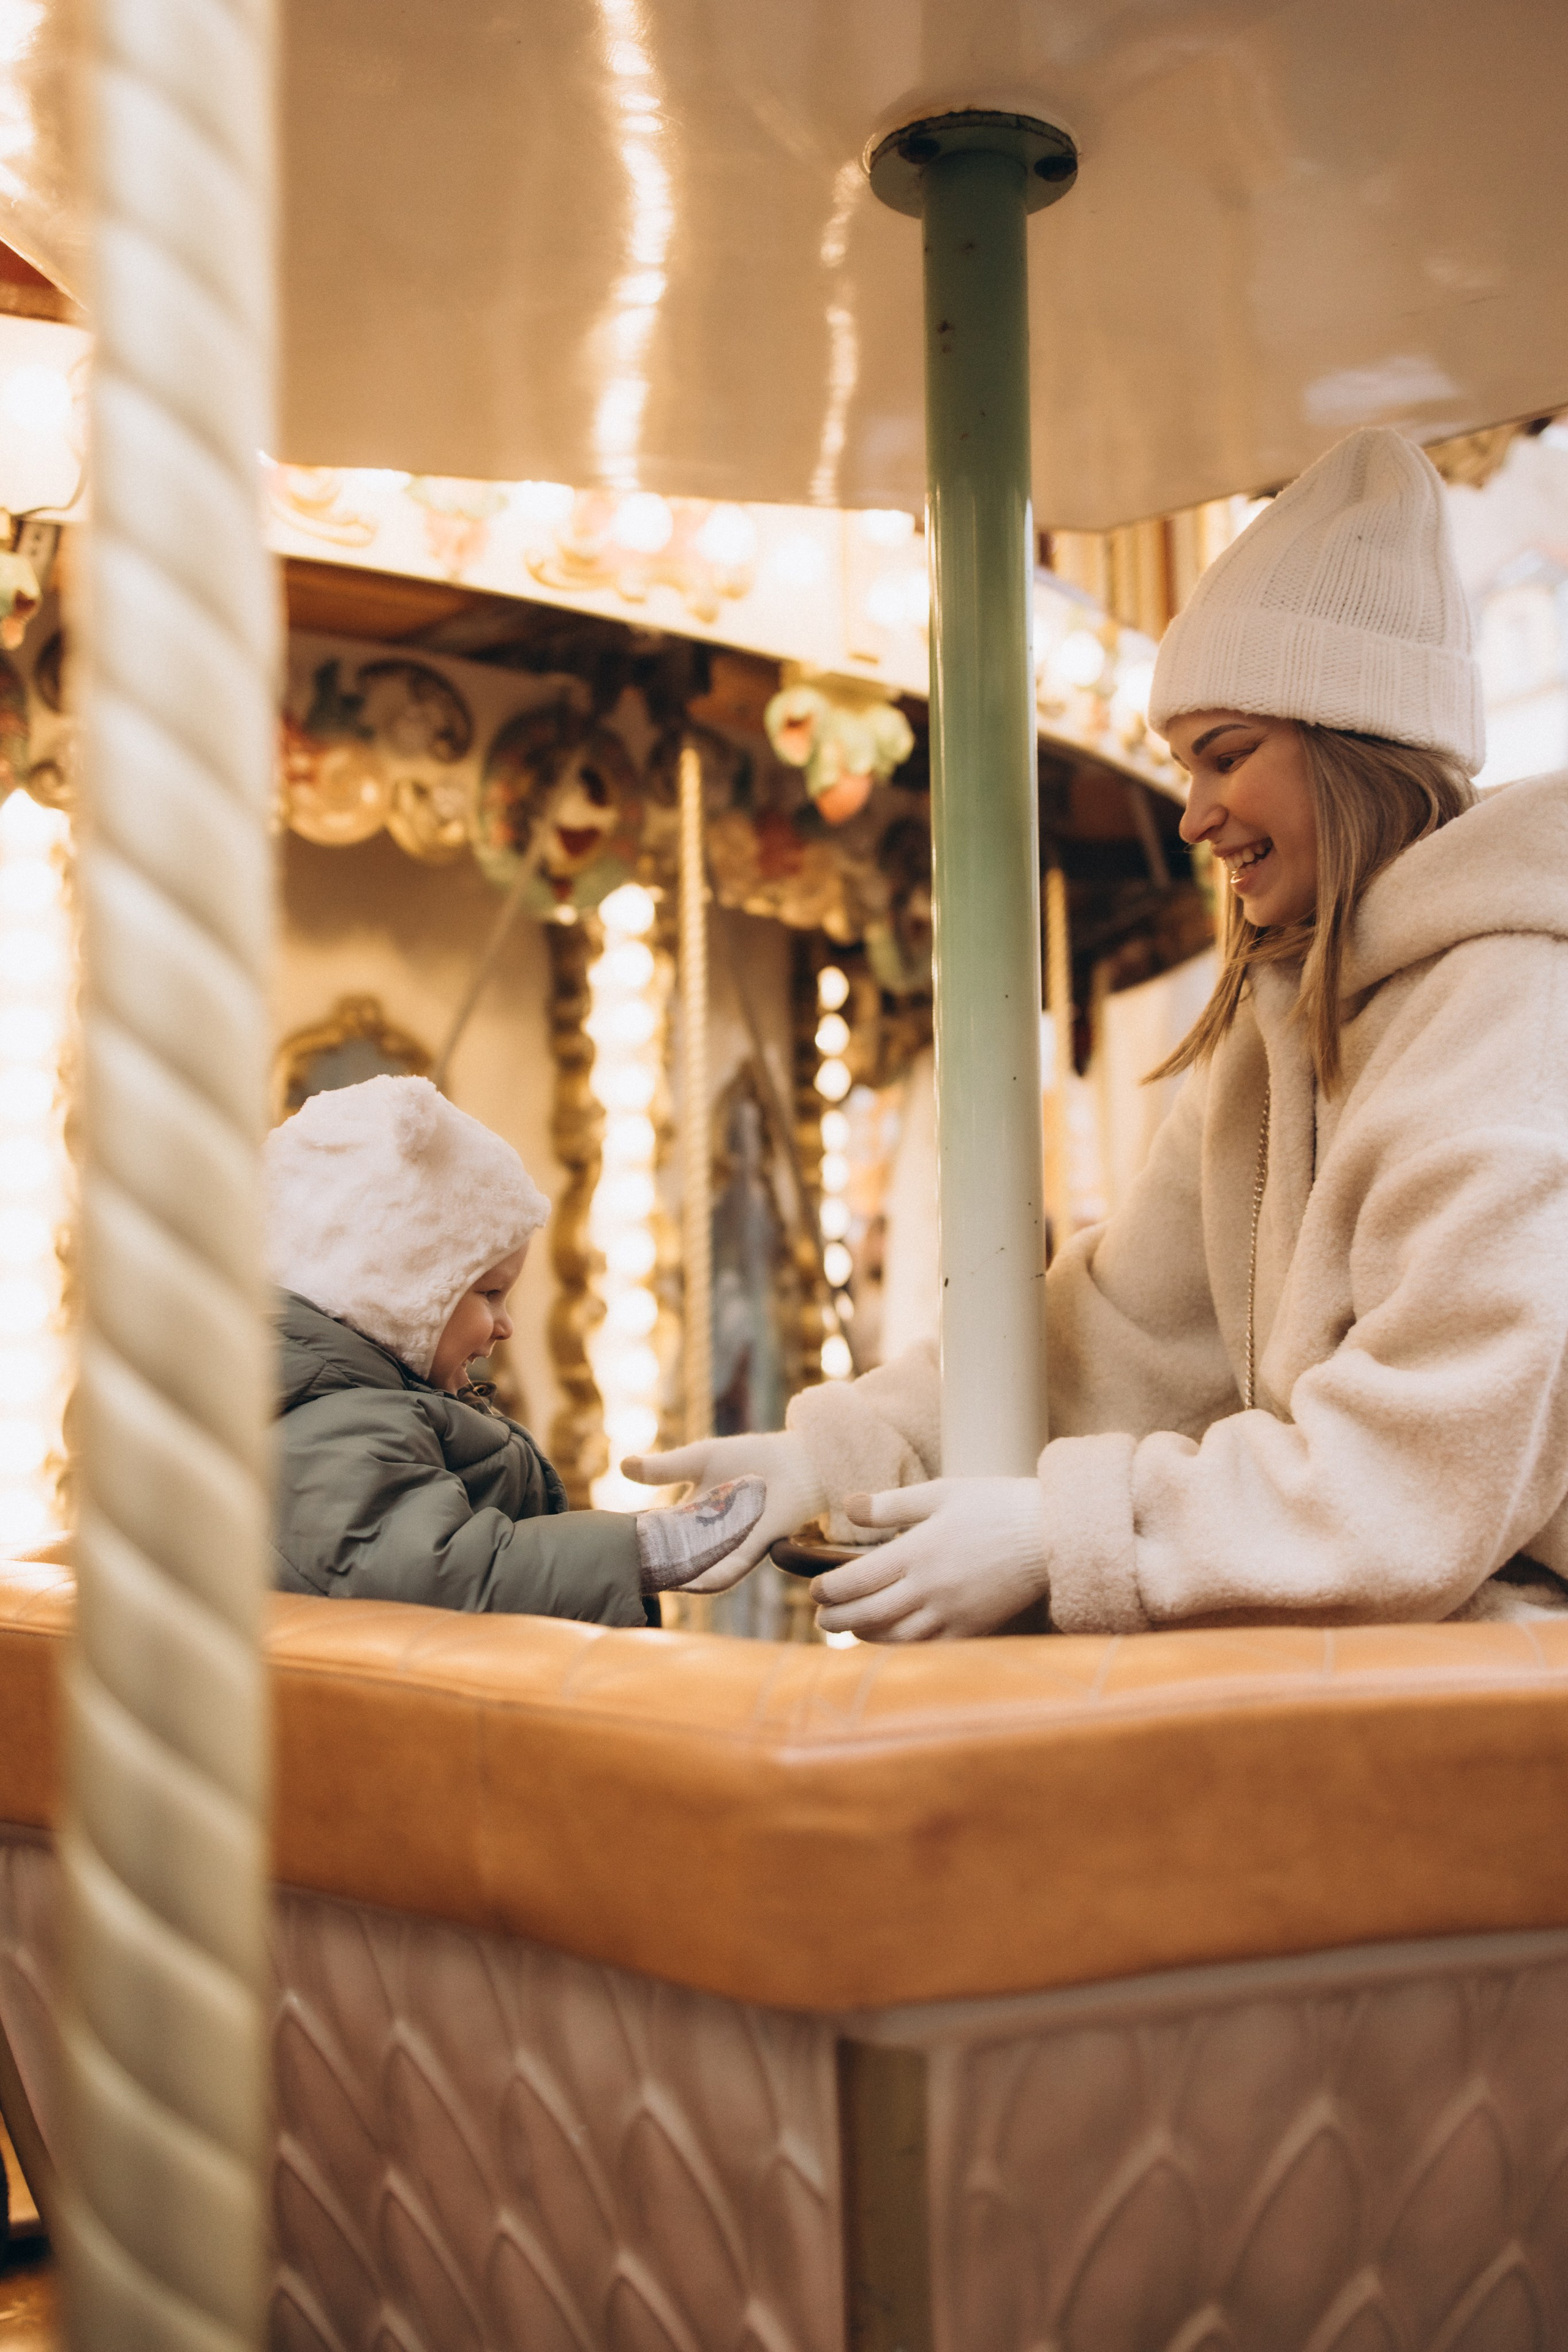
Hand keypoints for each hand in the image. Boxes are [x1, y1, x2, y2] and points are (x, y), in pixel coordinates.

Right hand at [621, 1430, 827, 1589]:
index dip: (637, 1543)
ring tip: (655, 1585)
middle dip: (653, 1567)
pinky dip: (712, 1577)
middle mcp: (708, 1538)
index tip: (610, 1550)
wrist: (798, 1460)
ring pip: (699, 1570)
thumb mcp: (700, 1458)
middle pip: (675, 1558)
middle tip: (624, 1576)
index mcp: (691, 1517)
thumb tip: (622, 1466)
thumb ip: (664, 1468)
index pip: (658, 1535)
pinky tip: (694, 1583)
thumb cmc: (752, 1456)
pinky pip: (731, 1569)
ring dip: (679, 1578)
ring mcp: (730, 1546)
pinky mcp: (755, 1548)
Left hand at [813, 1478, 1047, 1640]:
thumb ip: (891, 1505)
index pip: (855, 1580)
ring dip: (865, 1636)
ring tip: (851, 1630)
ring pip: (894, 1637)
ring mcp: (951, 1613)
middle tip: (821, 1619)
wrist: (1050, 1535)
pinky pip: (929, 1648)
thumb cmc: (995, 1506)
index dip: (828, 1590)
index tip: (815, 1591)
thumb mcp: (940, 1493)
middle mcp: (928, 1588)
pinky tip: (893, 1642)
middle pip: (868, 1614)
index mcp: (915, 1553)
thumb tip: (848, 1506)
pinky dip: (903, 1648)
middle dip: (837, 1619)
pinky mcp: (972, 1628)